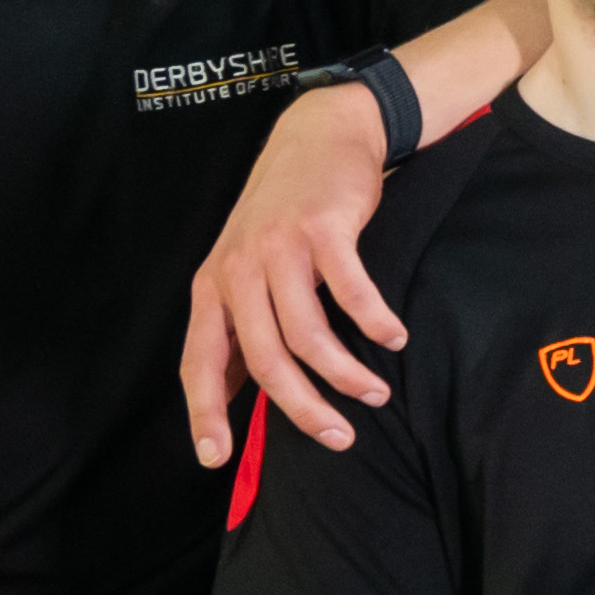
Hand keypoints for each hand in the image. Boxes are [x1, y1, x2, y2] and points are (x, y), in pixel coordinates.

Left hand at [182, 83, 398, 465]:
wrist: (319, 136)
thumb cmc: (285, 213)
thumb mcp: (246, 265)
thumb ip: (241, 323)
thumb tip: (237, 392)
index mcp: (212, 287)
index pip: (200, 362)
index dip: (205, 413)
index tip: (216, 458)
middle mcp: (238, 270)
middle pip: (265, 359)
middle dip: (303, 408)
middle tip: (339, 438)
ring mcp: (280, 248)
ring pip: (308, 333)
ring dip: (346, 373)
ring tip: (376, 393)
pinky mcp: (323, 229)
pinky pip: (351, 291)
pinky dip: (375, 322)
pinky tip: (394, 338)